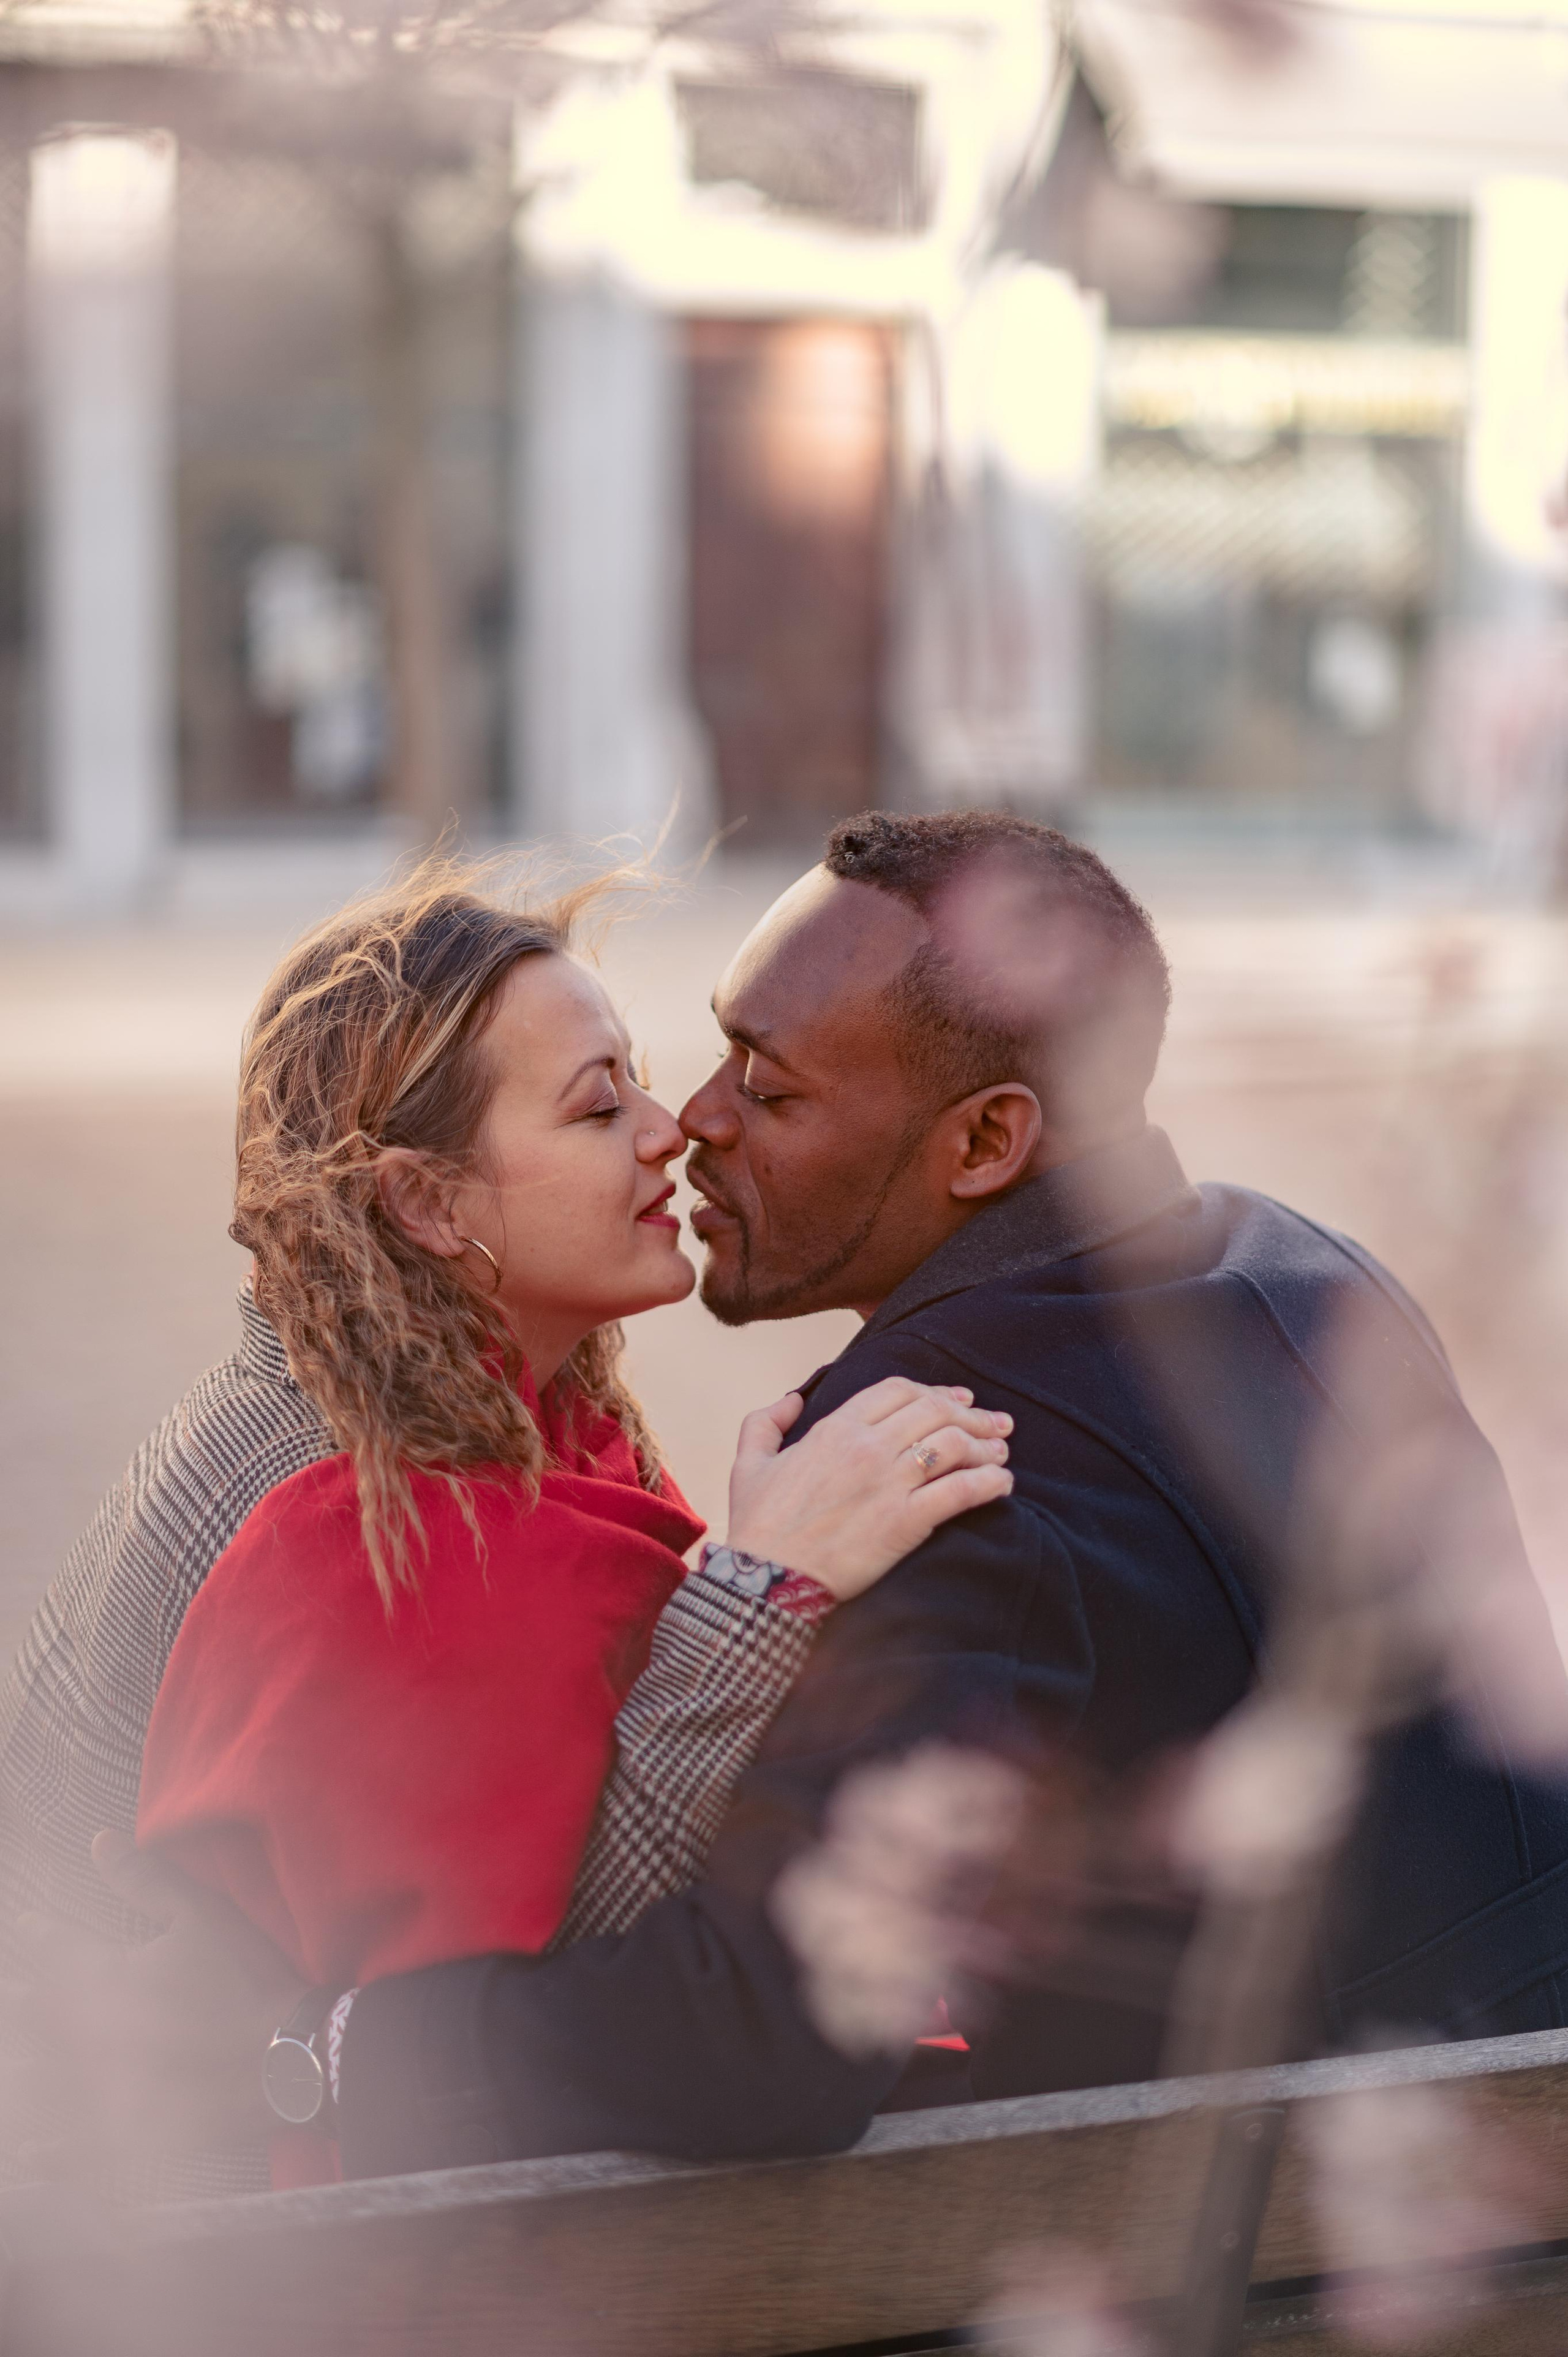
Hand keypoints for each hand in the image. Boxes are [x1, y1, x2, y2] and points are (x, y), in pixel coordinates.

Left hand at [7, 1831, 305, 2174]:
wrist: (286, 2058)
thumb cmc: (245, 1979)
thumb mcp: (202, 1914)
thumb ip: (144, 1878)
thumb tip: (97, 1839)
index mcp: (102, 1976)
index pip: (49, 1947)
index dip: (33, 1933)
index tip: (24, 1926)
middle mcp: (84, 2034)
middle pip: (24, 2017)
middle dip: (12, 2002)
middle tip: (8, 1996)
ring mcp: (95, 2090)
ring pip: (30, 2083)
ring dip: (17, 2071)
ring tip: (11, 2067)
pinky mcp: (116, 2136)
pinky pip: (60, 2149)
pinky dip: (38, 2149)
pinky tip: (25, 2150)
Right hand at [726, 1377, 1013, 1599]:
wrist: (766, 1582)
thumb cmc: (757, 1525)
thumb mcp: (748, 1463)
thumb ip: (765, 1421)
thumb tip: (793, 1398)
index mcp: (834, 1428)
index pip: (899, 1391)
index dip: (936, 1391)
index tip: (960, 1399)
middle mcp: (866, 1447)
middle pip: (935, 1412)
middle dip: (973, 1415)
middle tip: (997, 1424)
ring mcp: (888, 1483)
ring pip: (953, 1445)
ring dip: (985, 1446)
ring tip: (1002, 1454)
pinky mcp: (905, 1522)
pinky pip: (960, 1491)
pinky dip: (988, 1483)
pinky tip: (1002, 1485)